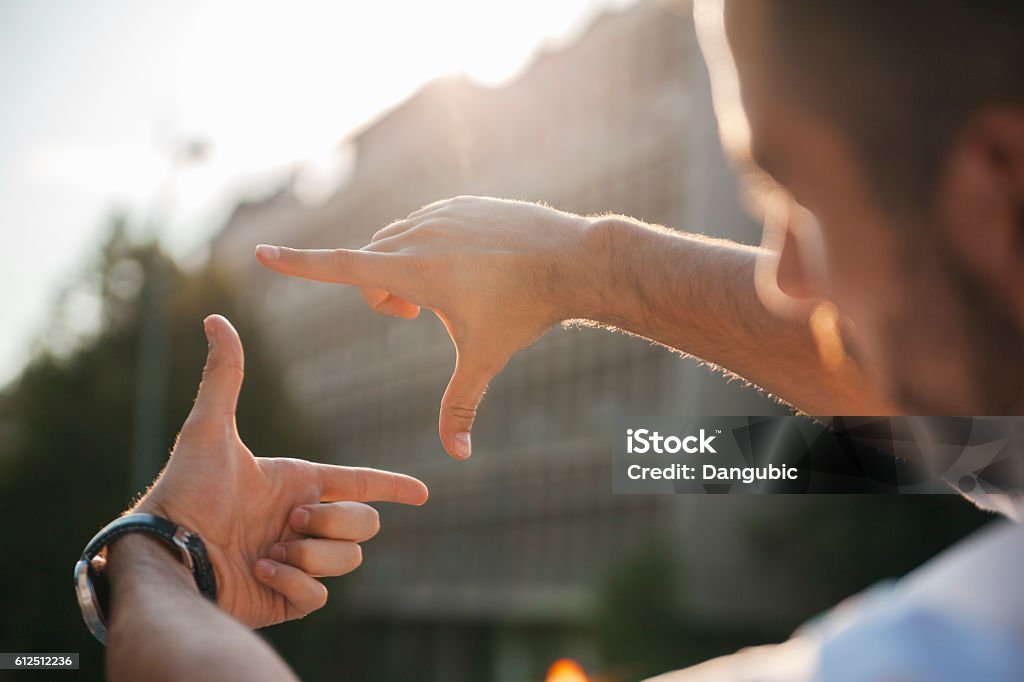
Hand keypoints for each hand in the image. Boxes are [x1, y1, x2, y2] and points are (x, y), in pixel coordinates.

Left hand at [133, 315, 428, 627]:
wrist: (166, 554)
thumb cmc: (185, 490)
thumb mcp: (208, 430)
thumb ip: (223, 376)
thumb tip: (215, 318)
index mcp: (298, 485)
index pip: (360, 484)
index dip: (393, 486)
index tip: (422, 494)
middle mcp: (302, 522)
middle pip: (365, 524)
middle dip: (335, 522)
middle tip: (290, 522)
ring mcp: (298, 562)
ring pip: (348, 560)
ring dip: (311, 554)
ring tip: (268, 551)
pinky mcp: (288, 599)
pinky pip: (320, 595)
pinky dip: (293, 583)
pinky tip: (260, 572)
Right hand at [255, 196, 600, 458]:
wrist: (573, 259)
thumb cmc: (525, 311)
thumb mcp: (484, 359)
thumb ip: (461, 406)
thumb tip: (458, 457)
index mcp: (413, 270)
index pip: (340, 267)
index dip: (298, 264)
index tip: (261, 253)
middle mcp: (418, 234)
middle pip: (368, 263)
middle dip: (380, 293)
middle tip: (415, 316)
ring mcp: (440, 212)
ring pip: (394, 241)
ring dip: (401, 268)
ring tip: (441, 293)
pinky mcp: (460, 203)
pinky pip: (423, 224)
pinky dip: (427, 248)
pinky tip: (467, 265)